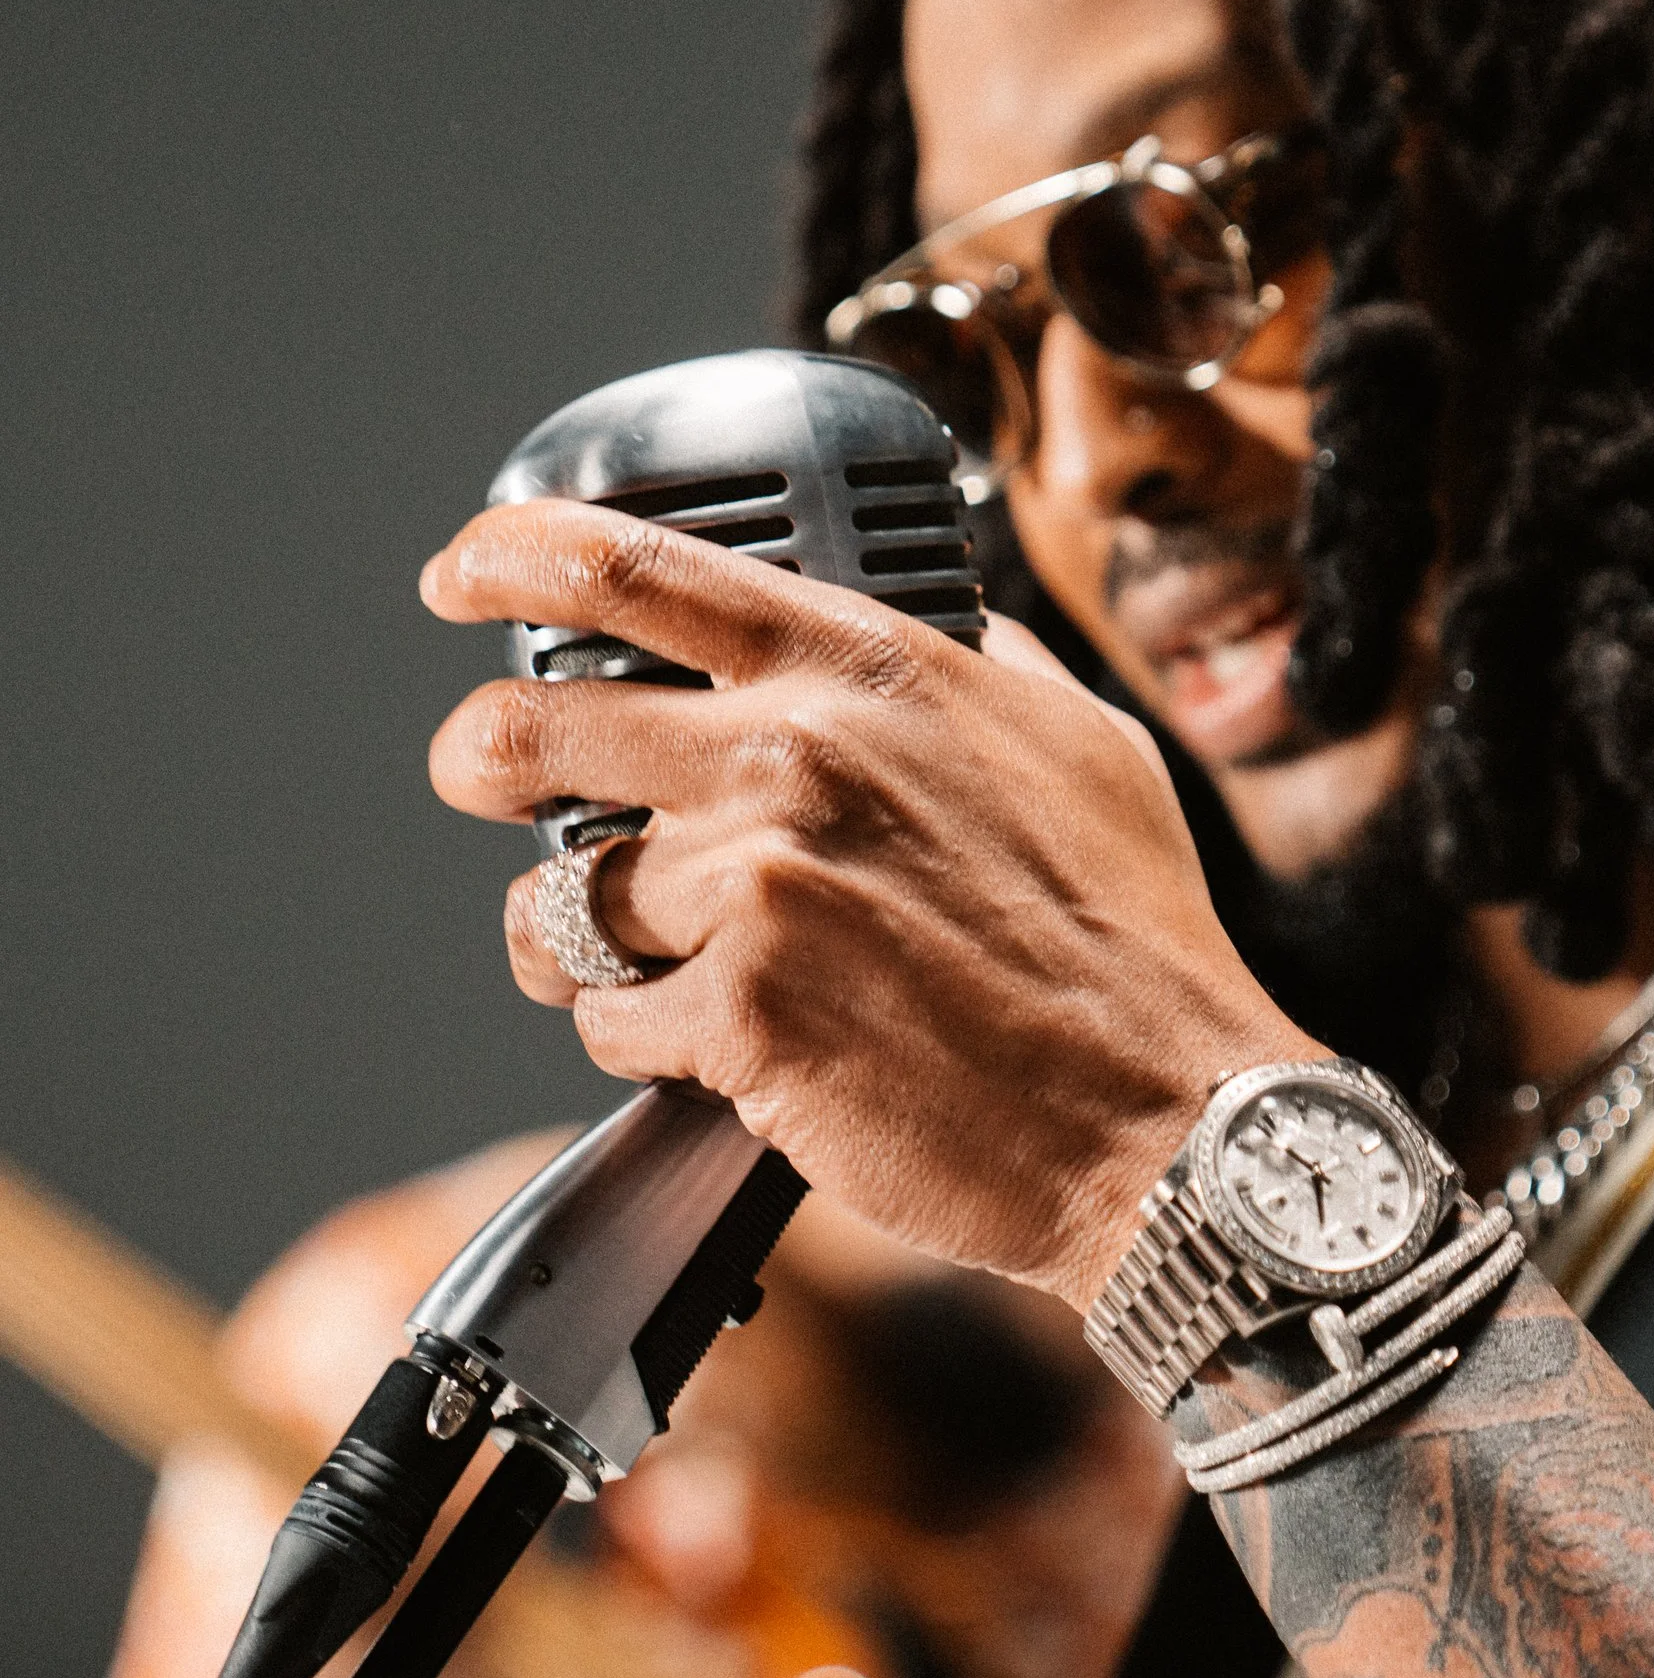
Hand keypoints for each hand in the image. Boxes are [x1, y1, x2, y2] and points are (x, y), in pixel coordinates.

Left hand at [423, 499, 1315, 1308]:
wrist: (1166, 1117)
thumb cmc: (1133, 947)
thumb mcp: (1087, 751)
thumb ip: (986, 672)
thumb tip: (941, 629)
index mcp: (869, 671)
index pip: (631, 567)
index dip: (509, 560)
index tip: (463, 579)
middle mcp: (795, 754)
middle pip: (530, 727)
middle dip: (480, 763)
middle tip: (487, 786)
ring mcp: (758, 883)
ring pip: (559, 902)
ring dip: (581, 943)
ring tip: (649, 972)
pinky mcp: (739, 1015)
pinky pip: (611, 1021)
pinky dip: (652, 1044)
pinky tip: (738, 1054)